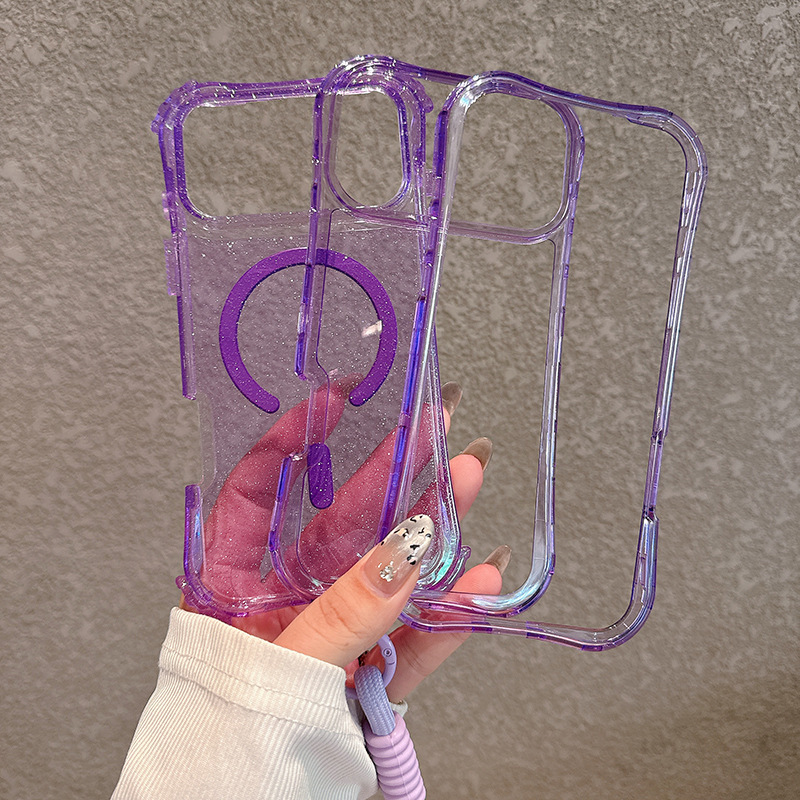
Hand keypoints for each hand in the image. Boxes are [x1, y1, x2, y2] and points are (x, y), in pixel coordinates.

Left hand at [182, 380, 505, 702]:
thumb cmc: (223, 758)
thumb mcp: (281, 671)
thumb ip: (346, 613)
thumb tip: (406, 551)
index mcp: (232, 592)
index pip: (256, 496)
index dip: (291, 444)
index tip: (330, 401)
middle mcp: (283, 607)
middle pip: (342, 526)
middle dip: (392, 477)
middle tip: (434, 429)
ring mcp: (332, 640)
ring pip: (389, 575)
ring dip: (433, 532)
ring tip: (470, 482)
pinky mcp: (368, 680)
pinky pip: (413, 640)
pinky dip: (449, 615)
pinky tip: (482, 579)